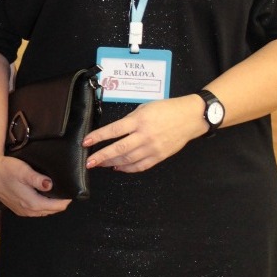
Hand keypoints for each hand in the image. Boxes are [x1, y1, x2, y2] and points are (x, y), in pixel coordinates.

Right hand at [0, 155, 70, 216]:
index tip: (71, 191)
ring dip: (51, 205)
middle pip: (51, 211)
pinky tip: (43, 196)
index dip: (66, 200)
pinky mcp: (17, 209)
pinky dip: (42, 206)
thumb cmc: (6, 169)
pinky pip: (35, 211)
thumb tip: (50, 185)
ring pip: (43, 212)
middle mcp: (28, 211)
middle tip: (65, 191)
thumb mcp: (23, 171)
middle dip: (60, 203)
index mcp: (32, 203)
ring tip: (56, 193)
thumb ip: (37, 179)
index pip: (57, 207)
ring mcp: (22, 211)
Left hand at [85, 96, 202, 173]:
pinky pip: (140, 166)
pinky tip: (118, 168)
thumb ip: (129, 120)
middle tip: (89, 162)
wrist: (190, 118)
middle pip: (119, 148)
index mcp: (140, 120)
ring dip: (112, 163)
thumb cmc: (167, 109)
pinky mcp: (159, 156)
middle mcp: (145, 135)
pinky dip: (127, 169)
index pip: (114, 130)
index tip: (86, 142)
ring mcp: (153, 148)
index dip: (98, 137)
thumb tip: (114, 133)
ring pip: (128, 160)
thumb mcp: (145, 108)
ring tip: (100, 164)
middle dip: (101, 156)